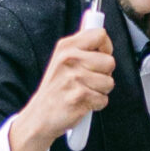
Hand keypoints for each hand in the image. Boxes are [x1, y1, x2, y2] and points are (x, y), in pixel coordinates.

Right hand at [10, 21, 114, 150]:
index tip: (100, 57)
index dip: (106, 48)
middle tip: (89, 80)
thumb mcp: (62, 60)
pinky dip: (96, 105)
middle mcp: (69, 59)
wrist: (39, 116)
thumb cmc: (56, 89)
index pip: (100, 35)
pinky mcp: (79, 97)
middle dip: (105, 74)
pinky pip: (104, 100)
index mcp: (66, 46)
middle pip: (110, 61)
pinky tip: (82, 103)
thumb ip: (82, 47)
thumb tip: (101, 34)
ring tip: (84, 92)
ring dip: (100, 91)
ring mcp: (74, 78)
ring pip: (109, 82)